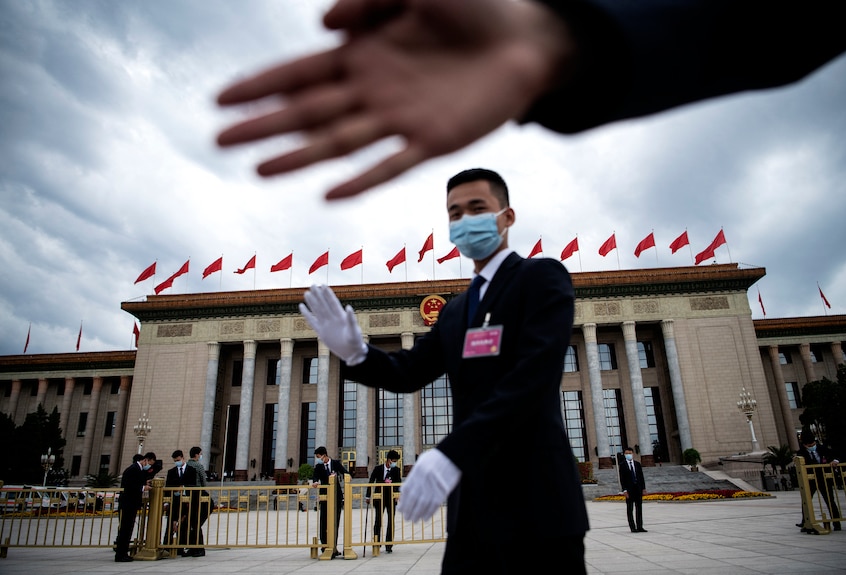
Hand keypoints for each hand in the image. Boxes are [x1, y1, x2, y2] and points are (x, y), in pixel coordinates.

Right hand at [216, 0, 574, 199]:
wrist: (527, 38)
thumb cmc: (473, 5)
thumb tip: (321, 24)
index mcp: (364, 53)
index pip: (300, 73)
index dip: (261, 86)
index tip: (223, 99)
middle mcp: (373, 90)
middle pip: (307, 111)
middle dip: (263, 125)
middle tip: (219, 140)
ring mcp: (400, 118)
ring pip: (338, 142)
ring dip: (298, 156)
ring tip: (257, 170)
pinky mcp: (433, 140)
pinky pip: (392, 164)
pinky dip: (362, 179)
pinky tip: (330, 194)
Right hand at [300, 285, 366, 364]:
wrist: (351, 352)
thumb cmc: (356, 341)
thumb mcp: (354, 330)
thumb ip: (351, 319)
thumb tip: (349, 307)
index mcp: (341, 317)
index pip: (333, 303)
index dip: (328, 294)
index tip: (323, 285)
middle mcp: (332, 319)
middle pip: (324, 304)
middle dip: (318, 295)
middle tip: (312, 284)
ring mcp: (326, 325)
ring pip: (317, 311)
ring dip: (312, 302)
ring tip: (306, 292)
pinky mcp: (321, 332)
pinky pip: (312, 321)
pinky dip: (307, 314)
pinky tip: (302, 307)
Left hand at [398, 448, 460, 521]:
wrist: (454, 455)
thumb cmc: (436, 458)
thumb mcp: (421, 462)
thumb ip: (412, 476)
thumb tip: (403, 490)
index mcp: (417, 471)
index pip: (407, 490)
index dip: (403, 501)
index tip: (400, 509)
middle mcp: (424, 479)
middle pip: (414, 498)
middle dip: (409, 510)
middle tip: (407, 518)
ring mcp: (434, 485)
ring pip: (423, 504)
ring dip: (417, 514)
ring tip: (414, 520)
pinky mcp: (443, 490)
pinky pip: (434, 505)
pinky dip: (429, 512)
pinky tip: (425, 518)